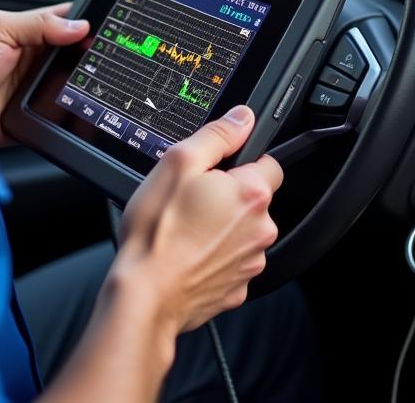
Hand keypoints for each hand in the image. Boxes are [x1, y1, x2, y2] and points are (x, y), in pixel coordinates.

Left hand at [0, 3, 88, 145]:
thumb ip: (38, 23)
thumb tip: (78, 26)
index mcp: (27, 32)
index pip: (65, 21)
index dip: (84, 23)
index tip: (101, 27)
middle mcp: (33, 58)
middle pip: (73, 53)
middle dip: (86, 54)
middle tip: (98, 55)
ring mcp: (35, 86)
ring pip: (71, 82)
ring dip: (79, 83)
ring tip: (89, 80)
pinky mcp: (35, 114)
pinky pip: (61, 111)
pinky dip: (70, 110)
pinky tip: (76, 104)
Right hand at [112, 105, 281, 334]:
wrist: (144, 296)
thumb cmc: (157, 233)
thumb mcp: (179, 163)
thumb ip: (218, 135)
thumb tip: (242, 118)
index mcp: (251, 195)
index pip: (270, 163)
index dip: (244, 161)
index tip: (220, 169)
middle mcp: (260, 230)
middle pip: (255, 200)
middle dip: (229, 196)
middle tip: (193, 199)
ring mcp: (250, 263)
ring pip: (243, 232)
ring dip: (222, 227)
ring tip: (186, 229)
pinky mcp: (236, 289)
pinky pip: (231, 262)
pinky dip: (215, 257)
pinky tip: (188, 254)